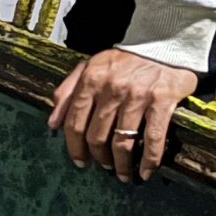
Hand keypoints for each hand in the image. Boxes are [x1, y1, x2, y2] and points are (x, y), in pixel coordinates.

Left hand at [48, 48, 199, 181]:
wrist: (164, 41)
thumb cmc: (125, 59)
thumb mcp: (90, 66)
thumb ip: (67, 92)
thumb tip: (52, 123)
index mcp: (91, 80)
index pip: (74, 123)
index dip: (74, 148)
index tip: (80, 161)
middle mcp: (111, 89)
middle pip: (96, 136)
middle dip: (99, 158)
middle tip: (104, 166)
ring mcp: (137, 96)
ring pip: (122, 142)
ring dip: (121, 165)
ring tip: (123, 174)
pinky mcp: (162, 101)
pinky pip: (153, 139)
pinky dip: (149, 160)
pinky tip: (145, 172)